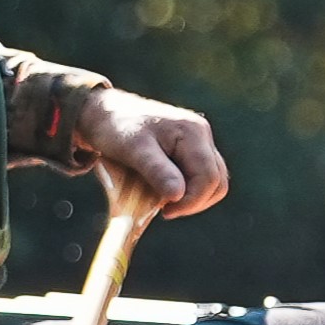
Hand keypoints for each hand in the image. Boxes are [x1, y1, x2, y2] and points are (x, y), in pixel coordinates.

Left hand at [74, 85, 228, 218]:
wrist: (107, 112)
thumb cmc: (118, 128)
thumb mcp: (134, 151)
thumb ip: (158, 171)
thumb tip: (178, 195)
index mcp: (193, 132)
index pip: (208, 178)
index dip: (191, 201)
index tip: (165, 212)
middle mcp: (202, 135)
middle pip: (217, 181)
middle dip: (194, 202)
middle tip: (166, 210)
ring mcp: (199, 141)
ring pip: (214, 181)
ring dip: (194, 198)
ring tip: (165, 202)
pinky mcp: (192, 149)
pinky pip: (202, 176)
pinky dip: (189, 190)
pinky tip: (166, 191)